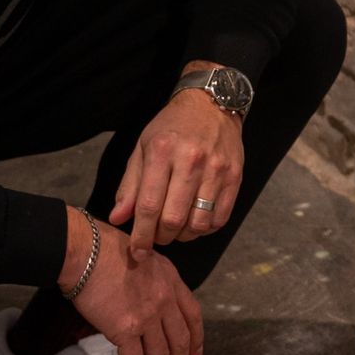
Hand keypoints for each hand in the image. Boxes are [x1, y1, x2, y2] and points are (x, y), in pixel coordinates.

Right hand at [64, 210, 203, 354]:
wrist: (85, 250)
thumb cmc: (105, 248)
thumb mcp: (143, 254)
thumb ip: (153, 280)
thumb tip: (147, 303)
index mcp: (171, 279)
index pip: (193, 315)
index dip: (196, 338)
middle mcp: (165, 299)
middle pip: (180, 342)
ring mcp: (148, 315)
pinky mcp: (126, 329)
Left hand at [110, 66, 244, 254]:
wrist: (211, 103)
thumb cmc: (172, 126)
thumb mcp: (143, 147)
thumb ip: (130, 185)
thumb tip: (118, 219)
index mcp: (162, 150)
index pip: (148, 205)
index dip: (141, 234)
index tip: (137, 251)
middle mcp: (191, 159)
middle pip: (173, 219)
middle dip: (161, 238)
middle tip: (156, 238)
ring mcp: (216, 168)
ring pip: (198, 223)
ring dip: (184, 236)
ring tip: (176, 229)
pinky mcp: (235, 176)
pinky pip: (220, 218)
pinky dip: (205, 229)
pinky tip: (195, 221)